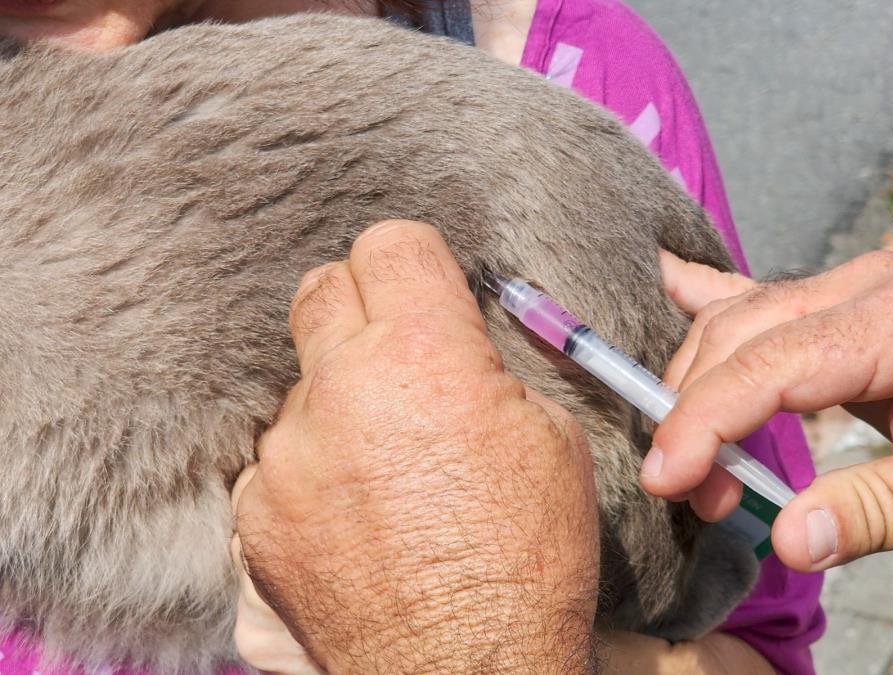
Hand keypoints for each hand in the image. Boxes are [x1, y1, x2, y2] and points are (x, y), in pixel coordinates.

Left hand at [233, 221, 599, 672]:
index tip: (421, 289)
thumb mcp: (548, 436)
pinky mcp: (256, 507)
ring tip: (383, 461)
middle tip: (394, 351)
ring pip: (300, 382)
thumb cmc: (528, 557)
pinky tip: (353, 509)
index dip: (411, 263)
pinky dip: (312, 465)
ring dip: (337, 399)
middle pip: (321, 289)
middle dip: (359, 305)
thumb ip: (483, 367)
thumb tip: (448, 344)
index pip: (388, 243)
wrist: (468, 667)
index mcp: (424, 355)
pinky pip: (278, 456)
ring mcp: (287, 451)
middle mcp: (342, 389)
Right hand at [640, 249, 892, 571]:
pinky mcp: (846, 295)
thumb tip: (787, 541)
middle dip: (697, 410)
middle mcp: (864, 286)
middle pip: (740, 333)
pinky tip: (667, 282)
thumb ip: (876, 508)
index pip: (768, 366)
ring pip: (740, 312)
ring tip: (687, 443)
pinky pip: (761, 289)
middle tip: (693, 490)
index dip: (705, 421)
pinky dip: (709, 297)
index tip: (667, 479)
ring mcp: (852, 282)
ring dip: (698, 374)